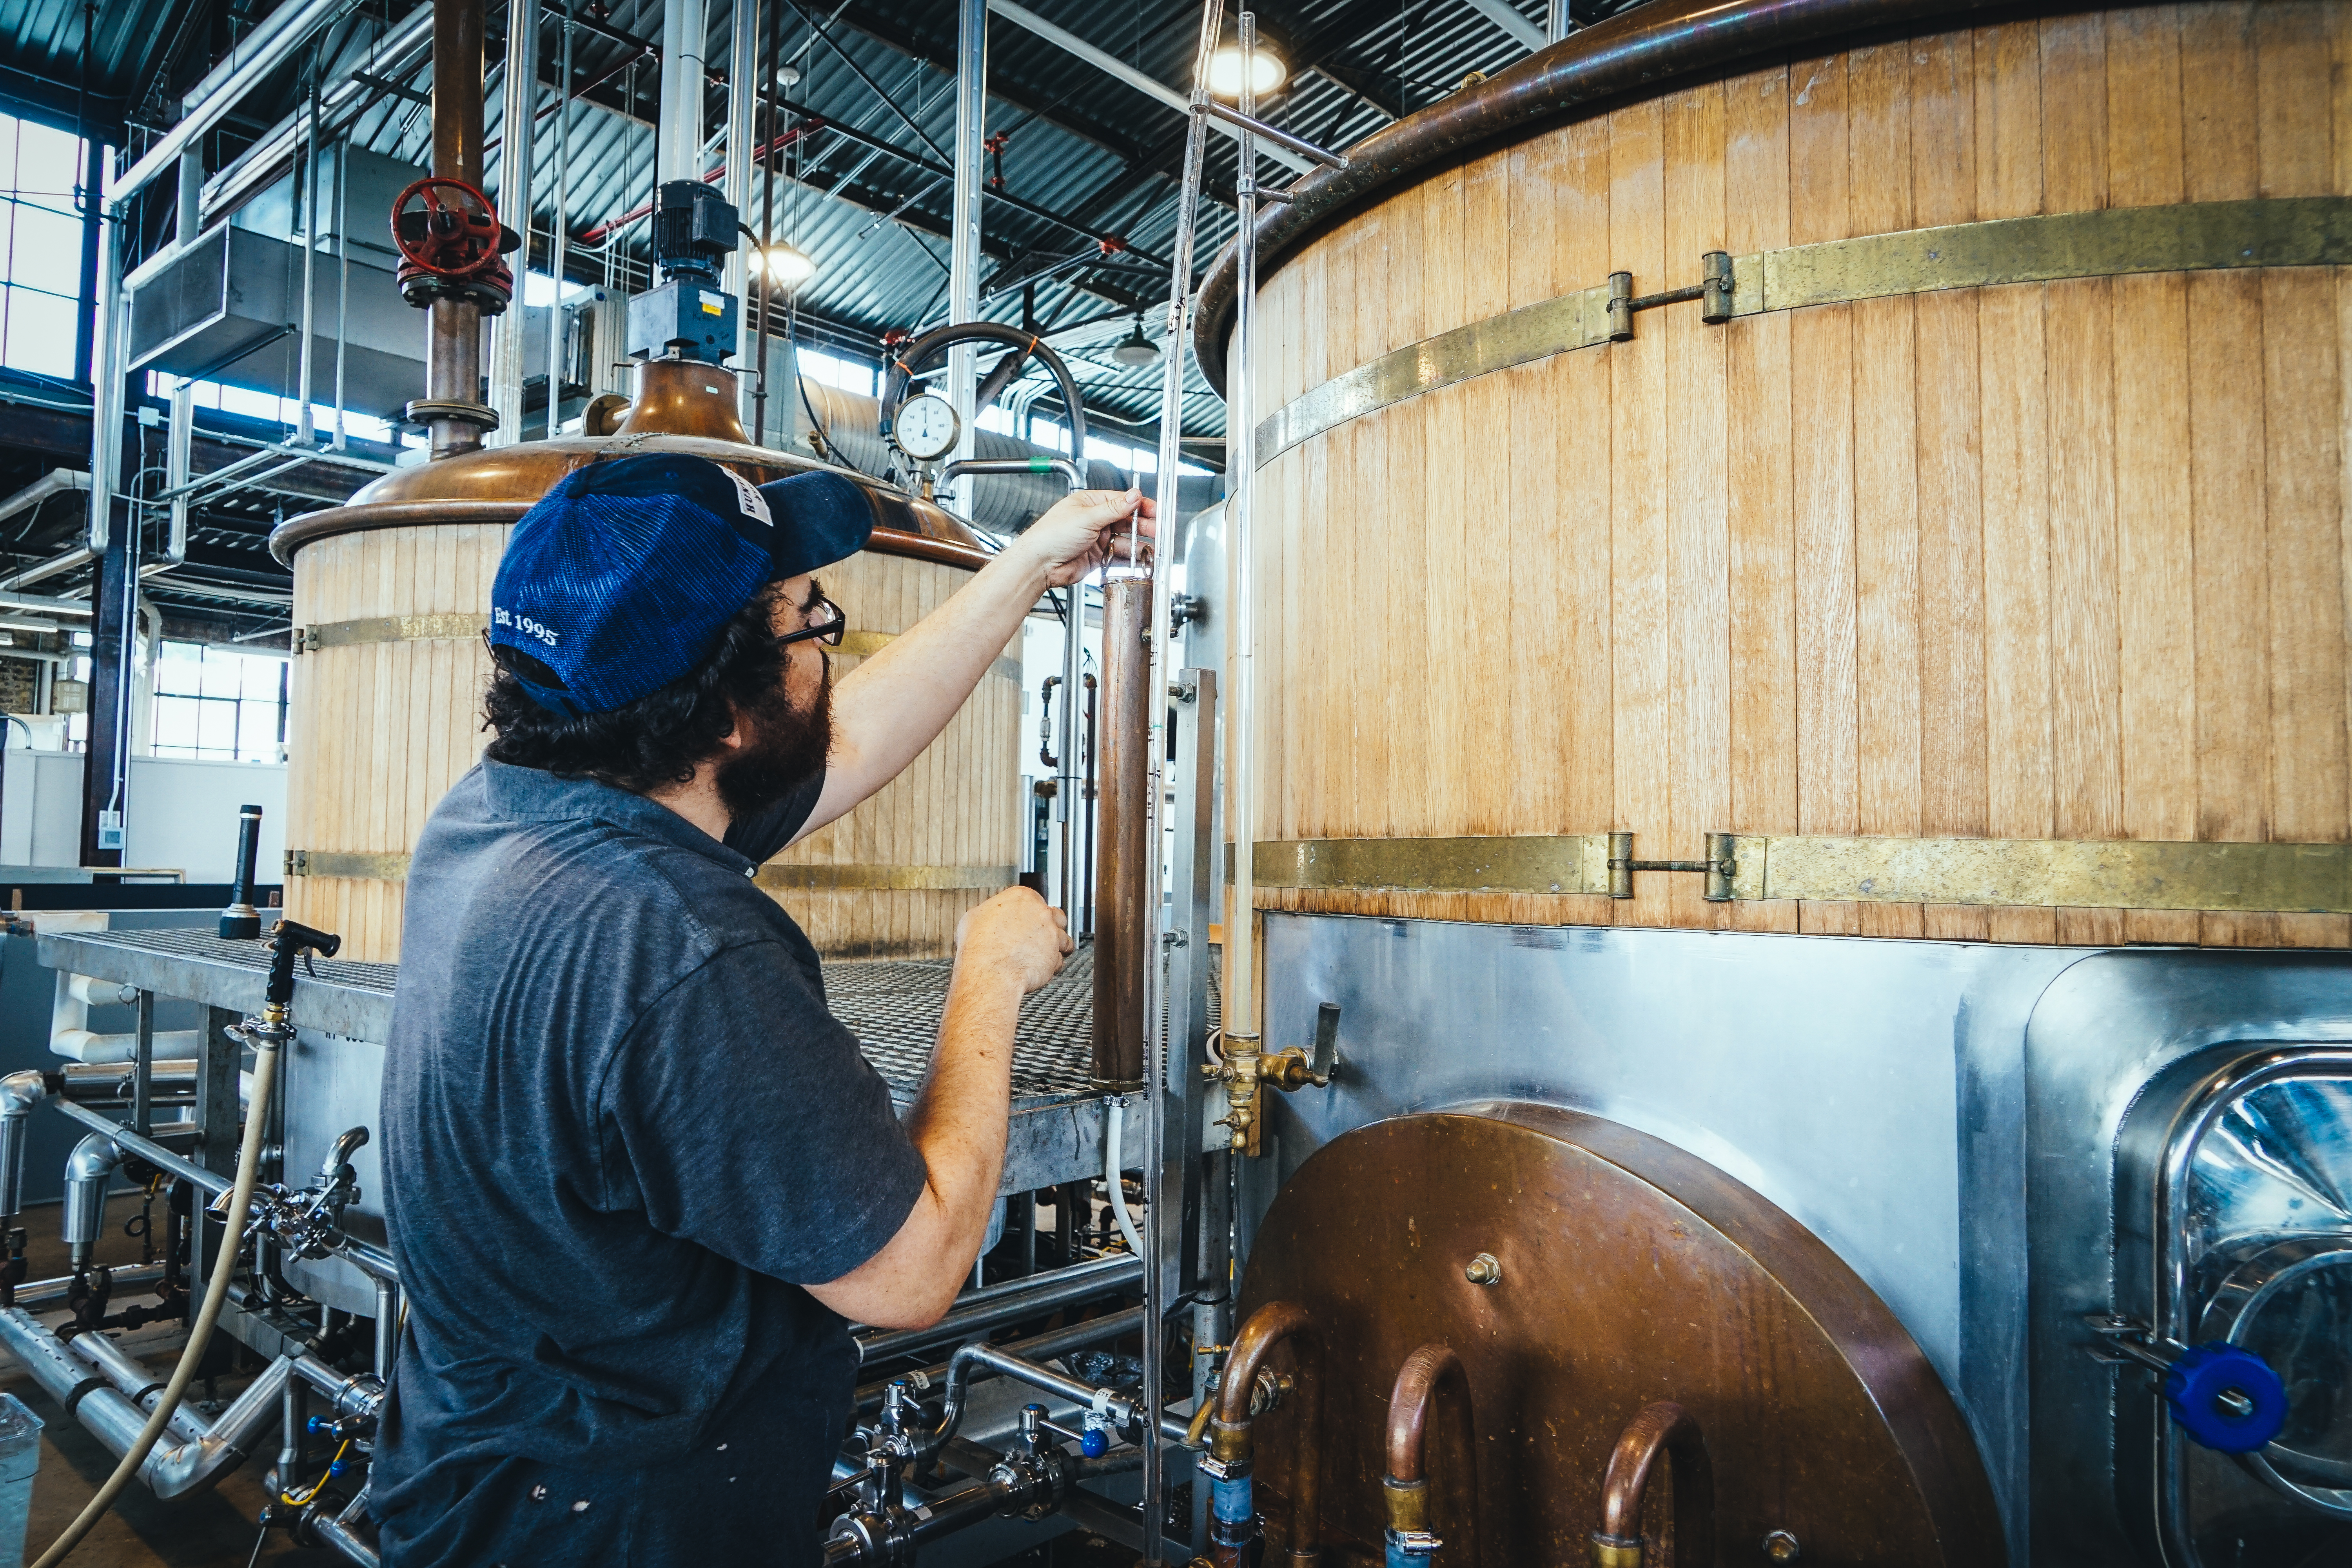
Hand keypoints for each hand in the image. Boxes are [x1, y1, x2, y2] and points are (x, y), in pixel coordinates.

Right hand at [954, 887, 1073, 995]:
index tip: (1027, 920)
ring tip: (1047, 953)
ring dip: (1057, 946)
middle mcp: (1041, 913)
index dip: (1031, 913)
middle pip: (1056, 915)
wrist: (990, 971)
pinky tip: (1042, 967)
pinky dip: (1052, 964)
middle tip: (1041, 934)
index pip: (1034, 900)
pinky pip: (1059, 960)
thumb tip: (988, 917)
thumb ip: (989, 913)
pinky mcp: (1055, 956)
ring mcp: (1051, 935)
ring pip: (1064, 938)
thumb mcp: (974, 917)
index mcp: (1023, 897)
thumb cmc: (980, 946)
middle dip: (1050, 925)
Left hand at [1010, 488, 1156, 587]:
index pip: (1122, 501)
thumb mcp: (1087, 517)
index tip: (1155, 511)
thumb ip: (1114, 508)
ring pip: (1124, 540)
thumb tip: (1133, 495)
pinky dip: (1129, 559)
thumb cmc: (1052, 535)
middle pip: (1126, 521)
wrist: (1039, 564)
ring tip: (1151, 549)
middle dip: (1144, 526)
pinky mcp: (1097, 557)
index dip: (1140, 506)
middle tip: (1158, 531)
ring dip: (1138, 544)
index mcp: (1091, 503)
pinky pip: (1117, 556)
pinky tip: (1138, 560)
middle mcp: (1095, 520)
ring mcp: (1096, 539)